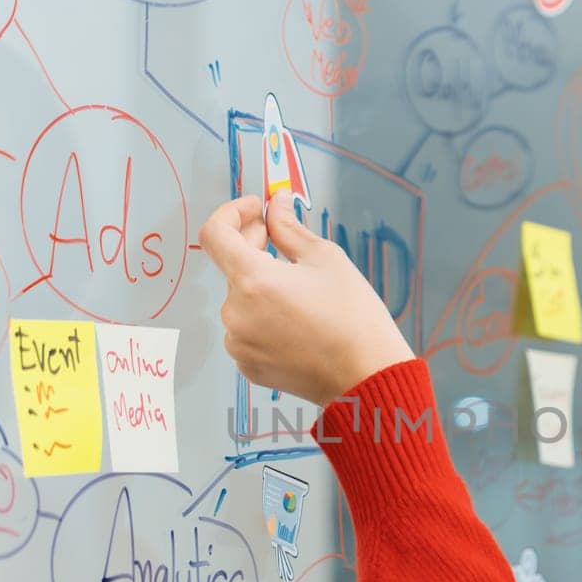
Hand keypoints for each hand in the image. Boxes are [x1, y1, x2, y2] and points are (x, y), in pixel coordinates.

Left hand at [197, 189, 415, 406]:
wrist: (366, 377)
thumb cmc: (354, 321)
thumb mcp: (325, 259)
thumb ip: (289, 227)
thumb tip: (277, 204)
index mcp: (253, 280)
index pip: (214, 234)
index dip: (231, 213)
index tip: (254, 210)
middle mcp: (236, 313)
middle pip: (231, 266)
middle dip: (252, 245)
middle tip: (281, 239)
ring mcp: (239, 343)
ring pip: (241, 299)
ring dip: (261, 285)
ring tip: (301, 291)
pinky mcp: (247, 364)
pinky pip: (247, 329)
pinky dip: (264, 316)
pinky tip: (297, 319)